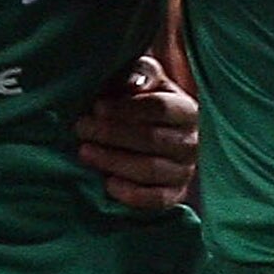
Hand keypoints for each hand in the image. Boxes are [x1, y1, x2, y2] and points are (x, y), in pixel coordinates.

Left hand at [76, 54, 197, 209]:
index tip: (97, 107)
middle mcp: (191, 141)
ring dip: (114, 161)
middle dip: (111, 134)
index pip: (160, 107)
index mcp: (186, 110)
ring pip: (151, 169)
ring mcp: (185, 170)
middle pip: (152, 139)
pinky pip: (157, 200)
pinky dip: (132, 194)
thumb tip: (133, 83)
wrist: (157, 133)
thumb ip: (139, 74)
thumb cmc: (144, 101)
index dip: (126, 108)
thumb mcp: (144, 80)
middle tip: (81, 128)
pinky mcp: (175, 194)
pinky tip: (108, 184)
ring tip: (84, 152)